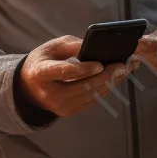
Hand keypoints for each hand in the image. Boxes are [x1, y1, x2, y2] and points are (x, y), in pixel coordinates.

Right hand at [18, 36, 133, 118]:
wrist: (30, 87)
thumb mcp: (52, 47)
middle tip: (125, 64)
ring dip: (112, 81)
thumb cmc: (43, 61)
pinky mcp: (70, 112)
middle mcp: (51, 94)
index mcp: (42, 73)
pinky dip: (106, 87)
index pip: (64, 72)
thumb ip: (72, 45)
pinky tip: (116, 77)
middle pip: (84, 86)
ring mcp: (61, 107)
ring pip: (92, 94)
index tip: (100, 64)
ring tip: (127, 68)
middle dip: (107, 75)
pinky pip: (93, 99)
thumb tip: (96, 46)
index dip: (83, 69)